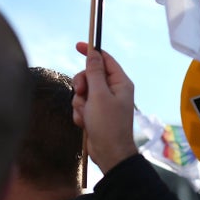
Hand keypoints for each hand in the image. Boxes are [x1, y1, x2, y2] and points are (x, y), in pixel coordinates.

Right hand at [72, 42, 137, 173]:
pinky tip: (84, 123)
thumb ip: (94, 73)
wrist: (109, 154)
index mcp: (121, 83)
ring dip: (80, 102)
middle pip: (90, 75)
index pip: (105, 60)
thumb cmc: (108, 125)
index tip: (78, 46)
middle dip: (82, 84)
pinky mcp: (96, 113)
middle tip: (81, 93)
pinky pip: (82, 105)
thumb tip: (93, 54)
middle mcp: (114, 90)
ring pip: (83, 91)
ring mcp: (105, 102)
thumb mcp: (99, 95)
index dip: (91, 52)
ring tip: (85, 115)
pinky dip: (80, 113)